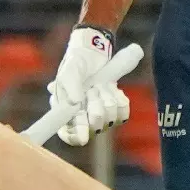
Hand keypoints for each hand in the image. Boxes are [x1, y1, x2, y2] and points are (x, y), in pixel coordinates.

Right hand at [47, 26, 129, 145]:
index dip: (77, 136)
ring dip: (106, 97)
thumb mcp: (69, 71)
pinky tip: (112, 88)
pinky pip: (123, 113)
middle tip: (91, 89)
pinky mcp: (116, 110)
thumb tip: (76, 101)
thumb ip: (71, 84)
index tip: (83, 133)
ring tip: (100, 84)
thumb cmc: (77, 64)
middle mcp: (83, 117)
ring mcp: (101, 115)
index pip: (70, 135)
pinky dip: (119, 98)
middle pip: (95, 126)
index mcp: (66, 112)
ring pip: (110, 119)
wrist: (94, 53)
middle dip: (95, 104)